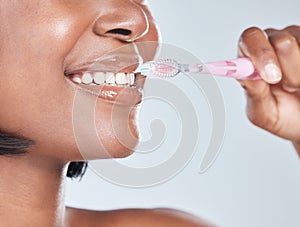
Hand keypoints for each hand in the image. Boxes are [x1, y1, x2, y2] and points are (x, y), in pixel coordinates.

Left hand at [238, 25, 299, 152]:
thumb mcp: (263, 113)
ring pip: (299, 45)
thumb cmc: (282, 114)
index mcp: (251, 57)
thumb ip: (253, 94)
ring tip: (295, 86)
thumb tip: (248, 76)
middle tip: (288, 87)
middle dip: (287, 67)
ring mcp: (297, 39)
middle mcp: (273, 42)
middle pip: (281, 40)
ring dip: (298, 74)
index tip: (272, 78)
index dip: (260, 53)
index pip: (250, 37)